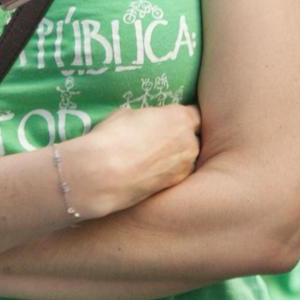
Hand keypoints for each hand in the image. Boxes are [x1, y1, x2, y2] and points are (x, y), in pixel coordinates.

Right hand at [61, 104, 200, 219]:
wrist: (105, 174)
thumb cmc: (114, 136)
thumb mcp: (128, 114)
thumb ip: (146, 118)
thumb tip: (147, 125)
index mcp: (180, 117)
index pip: (194, 114)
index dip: (180, 118)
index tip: (167, 121)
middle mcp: (190, 142)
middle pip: (190, 137)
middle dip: (177, 138)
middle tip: (155, 140)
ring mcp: (186, 166)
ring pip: (185, 158)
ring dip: (173, 157)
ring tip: (149, 160)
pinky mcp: (176, 185)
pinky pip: (176, 173)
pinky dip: (166, 173)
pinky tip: (147, 173)